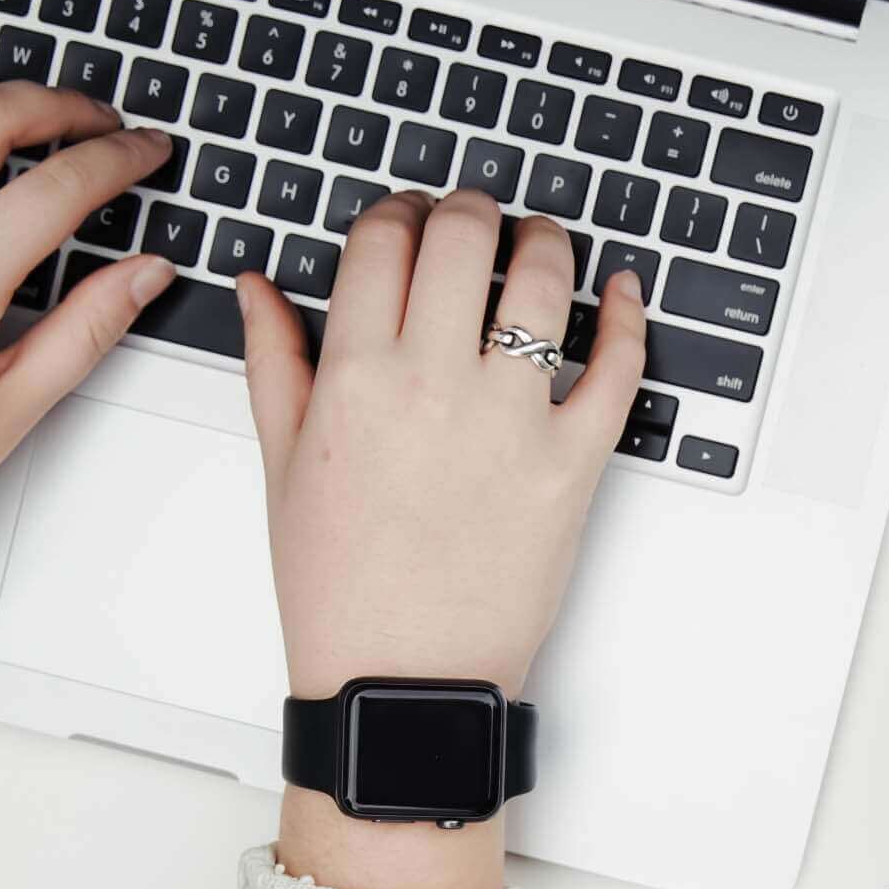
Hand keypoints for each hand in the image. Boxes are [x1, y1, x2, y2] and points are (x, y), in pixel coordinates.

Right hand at [242, 189, 646, 888]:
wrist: (402, 680)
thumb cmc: (340, 587)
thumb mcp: (283, 467)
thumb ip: (274, 362)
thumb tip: (260, 287)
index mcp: (355, 377)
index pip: (383, 241)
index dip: (398, 212)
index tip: (409, 219)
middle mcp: (434, 385)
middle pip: (463, 237)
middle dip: (470, 208)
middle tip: (476, 217)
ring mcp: (511, 422)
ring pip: (543, 282)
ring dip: (545, 242)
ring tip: (541, 243)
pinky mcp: (574, 464)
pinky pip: (618, 368)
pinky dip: (628, 316)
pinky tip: (622, 292)